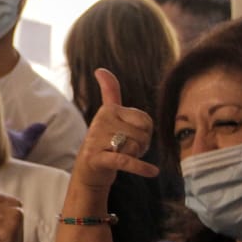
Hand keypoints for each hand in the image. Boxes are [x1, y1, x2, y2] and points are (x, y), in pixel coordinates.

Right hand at [74, 69, 158, 191]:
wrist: (89, 170)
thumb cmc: (104, 141)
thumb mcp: (108, 116)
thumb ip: (109, 91)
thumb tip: (100, 69)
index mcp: (108, 110)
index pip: (145, 119)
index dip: (146, 131)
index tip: (133, 134)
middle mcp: (100, 122)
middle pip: (142, 135)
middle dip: (141, 146)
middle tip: (128, 150)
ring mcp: (96, 140)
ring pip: (135, 147)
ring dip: (135, 156)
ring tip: (123, 157)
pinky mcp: (96, 158)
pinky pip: (125, 160)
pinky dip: (140, 167)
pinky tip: (152, 171)